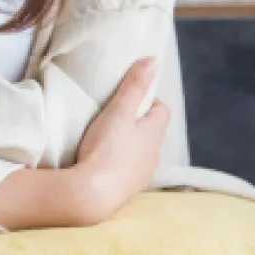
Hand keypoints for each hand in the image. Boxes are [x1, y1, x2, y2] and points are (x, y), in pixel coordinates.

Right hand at [74, 57, 170, 223]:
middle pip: (150, 131)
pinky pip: (127, 168)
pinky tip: (101, 160)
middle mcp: (154, 154)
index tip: (126, 96)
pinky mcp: (126, 188)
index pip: (161, 109)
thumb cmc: (107, 148)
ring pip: (139, 151)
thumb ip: (134, 86)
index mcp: (155, 132)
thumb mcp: (118, 111)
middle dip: (135, 121)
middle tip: (112, 115)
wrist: (93, 193)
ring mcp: (142, 173)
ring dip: (127, 143)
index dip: (147, 99)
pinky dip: (118, 161)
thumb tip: (153, 60)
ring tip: (104, 138)